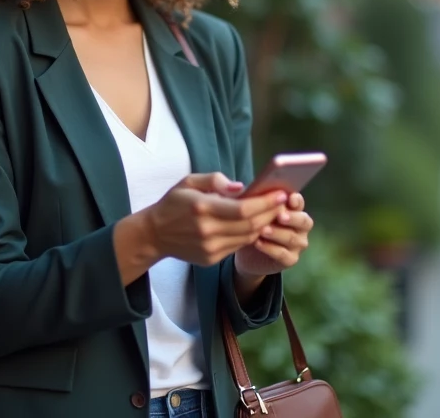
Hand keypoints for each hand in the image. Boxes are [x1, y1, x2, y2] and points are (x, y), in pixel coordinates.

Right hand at [141, 173, 288, 266]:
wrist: (154, 234)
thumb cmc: (173, 203)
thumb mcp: (188, 182)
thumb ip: (215, 180)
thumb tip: (242, 188)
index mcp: (202, 208)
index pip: (243, 209)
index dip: (265, 202)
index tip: (280, 193)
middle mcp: (207, 231)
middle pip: (250, 225)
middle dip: (271, 213)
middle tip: (284, 202)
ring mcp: (210, 248)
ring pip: (248, 237)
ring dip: (265, 225)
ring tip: (274, 212)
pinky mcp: (211, 259)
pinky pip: (238, 246)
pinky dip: (251, 235)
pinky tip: (258, 224)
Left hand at [234, 192, 312, 276]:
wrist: (250, 253)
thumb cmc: (254, 225)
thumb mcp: (255, 212)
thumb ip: (257, 201)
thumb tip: (247, 188)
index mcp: (294, 210)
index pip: (299, 203)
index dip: (296, 200)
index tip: (289, 198)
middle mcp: (300, 226)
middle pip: (303, 221)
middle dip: (292, 218)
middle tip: (279, 216)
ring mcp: (298, 244)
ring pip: (292, 238)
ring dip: (277, 233)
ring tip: (263, 230)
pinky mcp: (291, 259)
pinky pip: (283, 254)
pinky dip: (271, 248)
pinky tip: (258, 243)